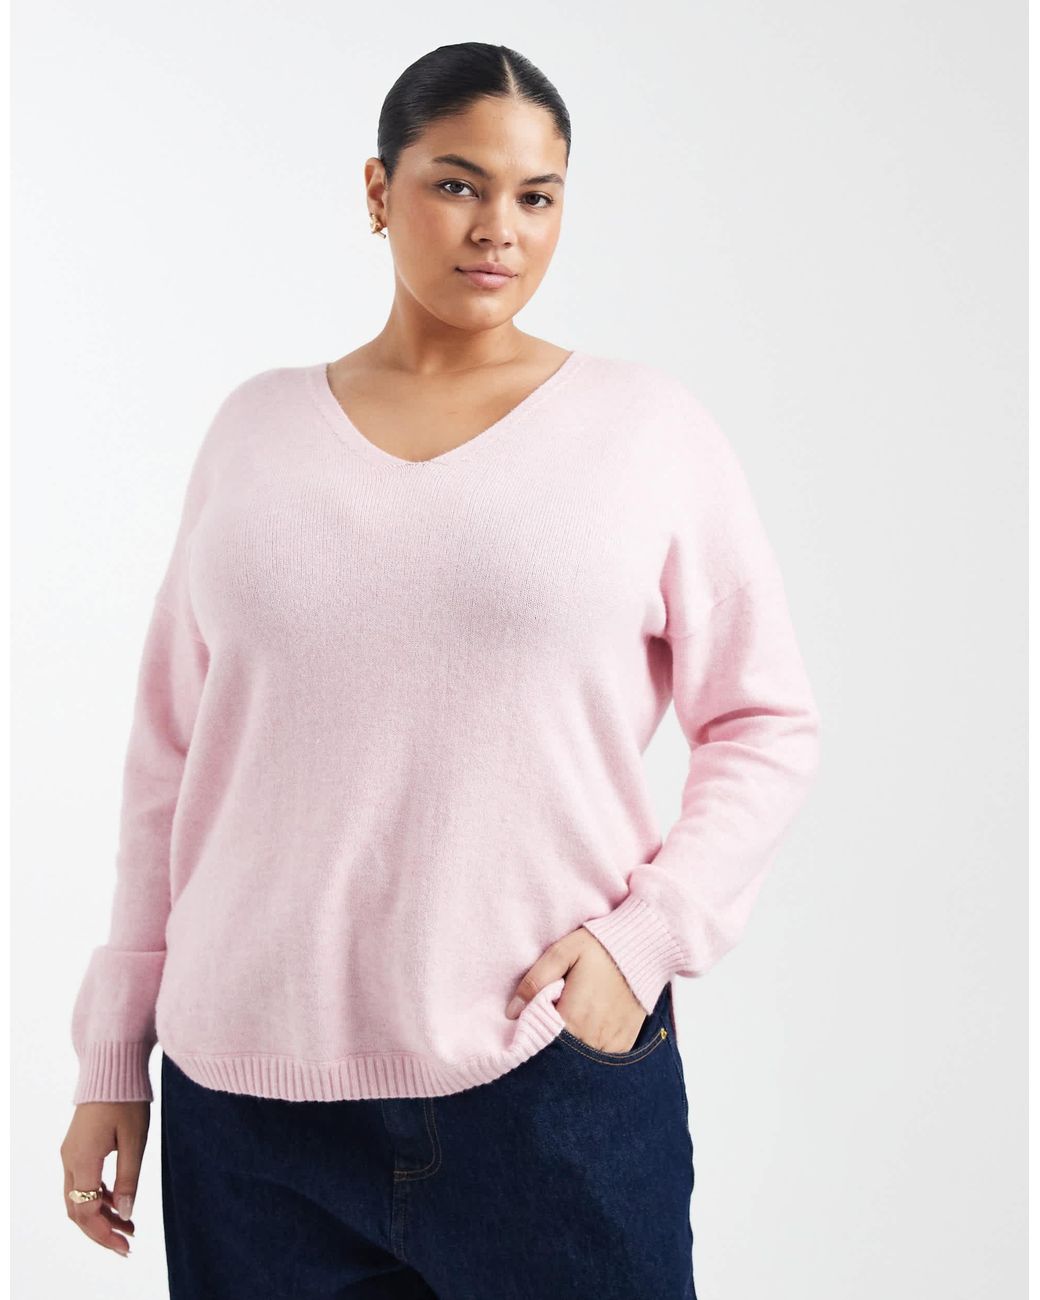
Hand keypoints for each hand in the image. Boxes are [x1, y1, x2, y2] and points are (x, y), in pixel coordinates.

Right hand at [61, 1101, 148, 1257]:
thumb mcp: (134, 1139)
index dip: (104, 1233)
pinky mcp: (77, 1148)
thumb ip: (129, 1177)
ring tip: (129, 1226)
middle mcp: (70, 1161)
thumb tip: (127, 1213)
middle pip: (78, 1211)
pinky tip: (119, 1202)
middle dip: (100, 1231)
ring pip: (78, 1198)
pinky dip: (99, 1198)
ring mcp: (71, 1154)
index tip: (125, 1246)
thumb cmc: (126, 1099)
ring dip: (100, 1216)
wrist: (111, 1067)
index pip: (87, 1211)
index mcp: (82, 1161)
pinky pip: (82, 1183)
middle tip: (127, 1244)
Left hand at [505, 927, 647, 1052]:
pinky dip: (588, 1053)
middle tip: (542, 1030)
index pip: (541, 1044)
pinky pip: (600, 1061)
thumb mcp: (562, 952)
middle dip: (547, 1049)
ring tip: (562, 1033)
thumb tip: (512, 1012)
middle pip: (561, 1058)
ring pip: (580, 1064)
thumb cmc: (600, 947)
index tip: (523, 1030)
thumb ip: (535, 980)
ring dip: (569, 1054)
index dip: (530, 1039)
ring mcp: (611, 1044)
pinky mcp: (624, 1044)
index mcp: (574, 1017)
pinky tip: (582, 1037)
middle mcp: (594, 1037)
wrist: (644, 947)